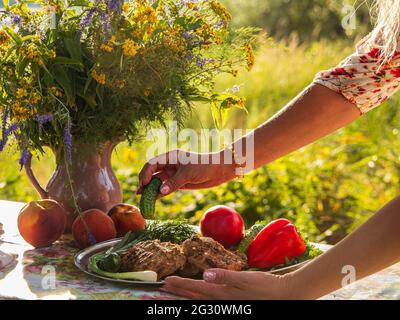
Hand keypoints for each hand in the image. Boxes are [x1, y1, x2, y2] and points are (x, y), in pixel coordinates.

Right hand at [138, 150, 235, 195]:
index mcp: (170, 157)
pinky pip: (165, 189)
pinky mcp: (177, 183)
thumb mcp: (188, 173)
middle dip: (144, 183)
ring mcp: (172, 174)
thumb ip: (174, 182)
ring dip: (150, 190)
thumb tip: (160, 192)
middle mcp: (169, 165)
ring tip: (144, 200)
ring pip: (157, 182)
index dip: (145, 173)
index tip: (144, 184)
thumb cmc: (204, 166)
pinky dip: (158, 194)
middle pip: (151, 173)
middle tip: (140, 194)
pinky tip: (153, 200)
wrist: (219, 170)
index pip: (152, 163)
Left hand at [161, 268, 298, 299]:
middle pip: (194, 298)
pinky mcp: (233, 305)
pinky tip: (196, 298)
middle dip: (177, 293)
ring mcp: (227, 305)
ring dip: (185, 298)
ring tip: (173, 294)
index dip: (180, 285)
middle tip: (162, 290)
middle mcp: (222, 301)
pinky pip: (211, 304)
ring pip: (200, 302)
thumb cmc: (266, 287)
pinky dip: (199, 301)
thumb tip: (206, 274)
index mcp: (223, 293)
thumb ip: (226, 276)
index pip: (196, 289)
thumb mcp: (247, 279)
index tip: (166, 282)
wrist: (284, 296)